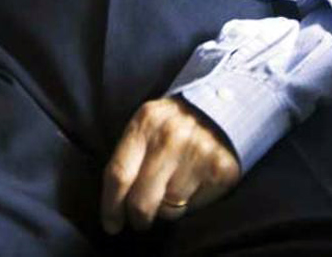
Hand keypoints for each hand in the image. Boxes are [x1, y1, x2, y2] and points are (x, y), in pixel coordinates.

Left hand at [100, 96, 239, 234]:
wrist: (218, 107)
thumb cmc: (173, 123)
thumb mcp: (147, 124)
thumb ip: (130, 153)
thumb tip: (115, 199)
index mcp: (145, 122)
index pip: (119, 173)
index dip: (111, 205)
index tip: (111, 224)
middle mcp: (170, 136)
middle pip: (141, 200)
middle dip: (138, 217)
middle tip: (140, 221)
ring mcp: (197, 152)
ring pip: (169, 207)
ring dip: (168, 207)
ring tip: (173, 189)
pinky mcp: (221, 169)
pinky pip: (195, 205)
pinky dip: (191, 202)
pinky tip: (192, 185)